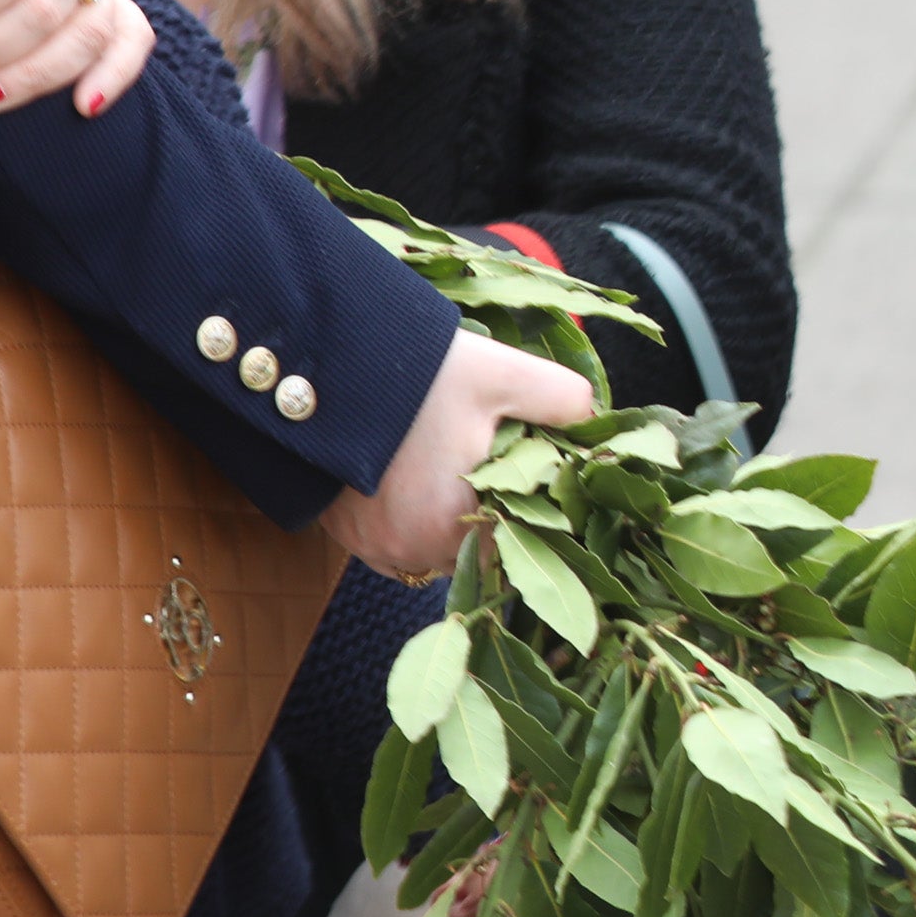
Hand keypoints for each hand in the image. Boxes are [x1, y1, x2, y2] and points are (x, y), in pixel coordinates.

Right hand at [322, 328, 597, 581]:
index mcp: (458, 524)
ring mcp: (375, 549)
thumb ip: (562, 400)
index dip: (534, 510)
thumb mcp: (503, 374)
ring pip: (438, 550)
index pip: (521, 543)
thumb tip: (596, 422)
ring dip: (452, 522)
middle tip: (493, 463)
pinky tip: (419, 481)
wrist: (319, 365)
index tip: (533, 473)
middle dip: (493, 516)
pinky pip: (398, 544)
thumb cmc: (416, 373)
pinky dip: (414, 522)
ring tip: (454, 468)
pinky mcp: (346, 537)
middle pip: (477, 550)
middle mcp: (414, 551)